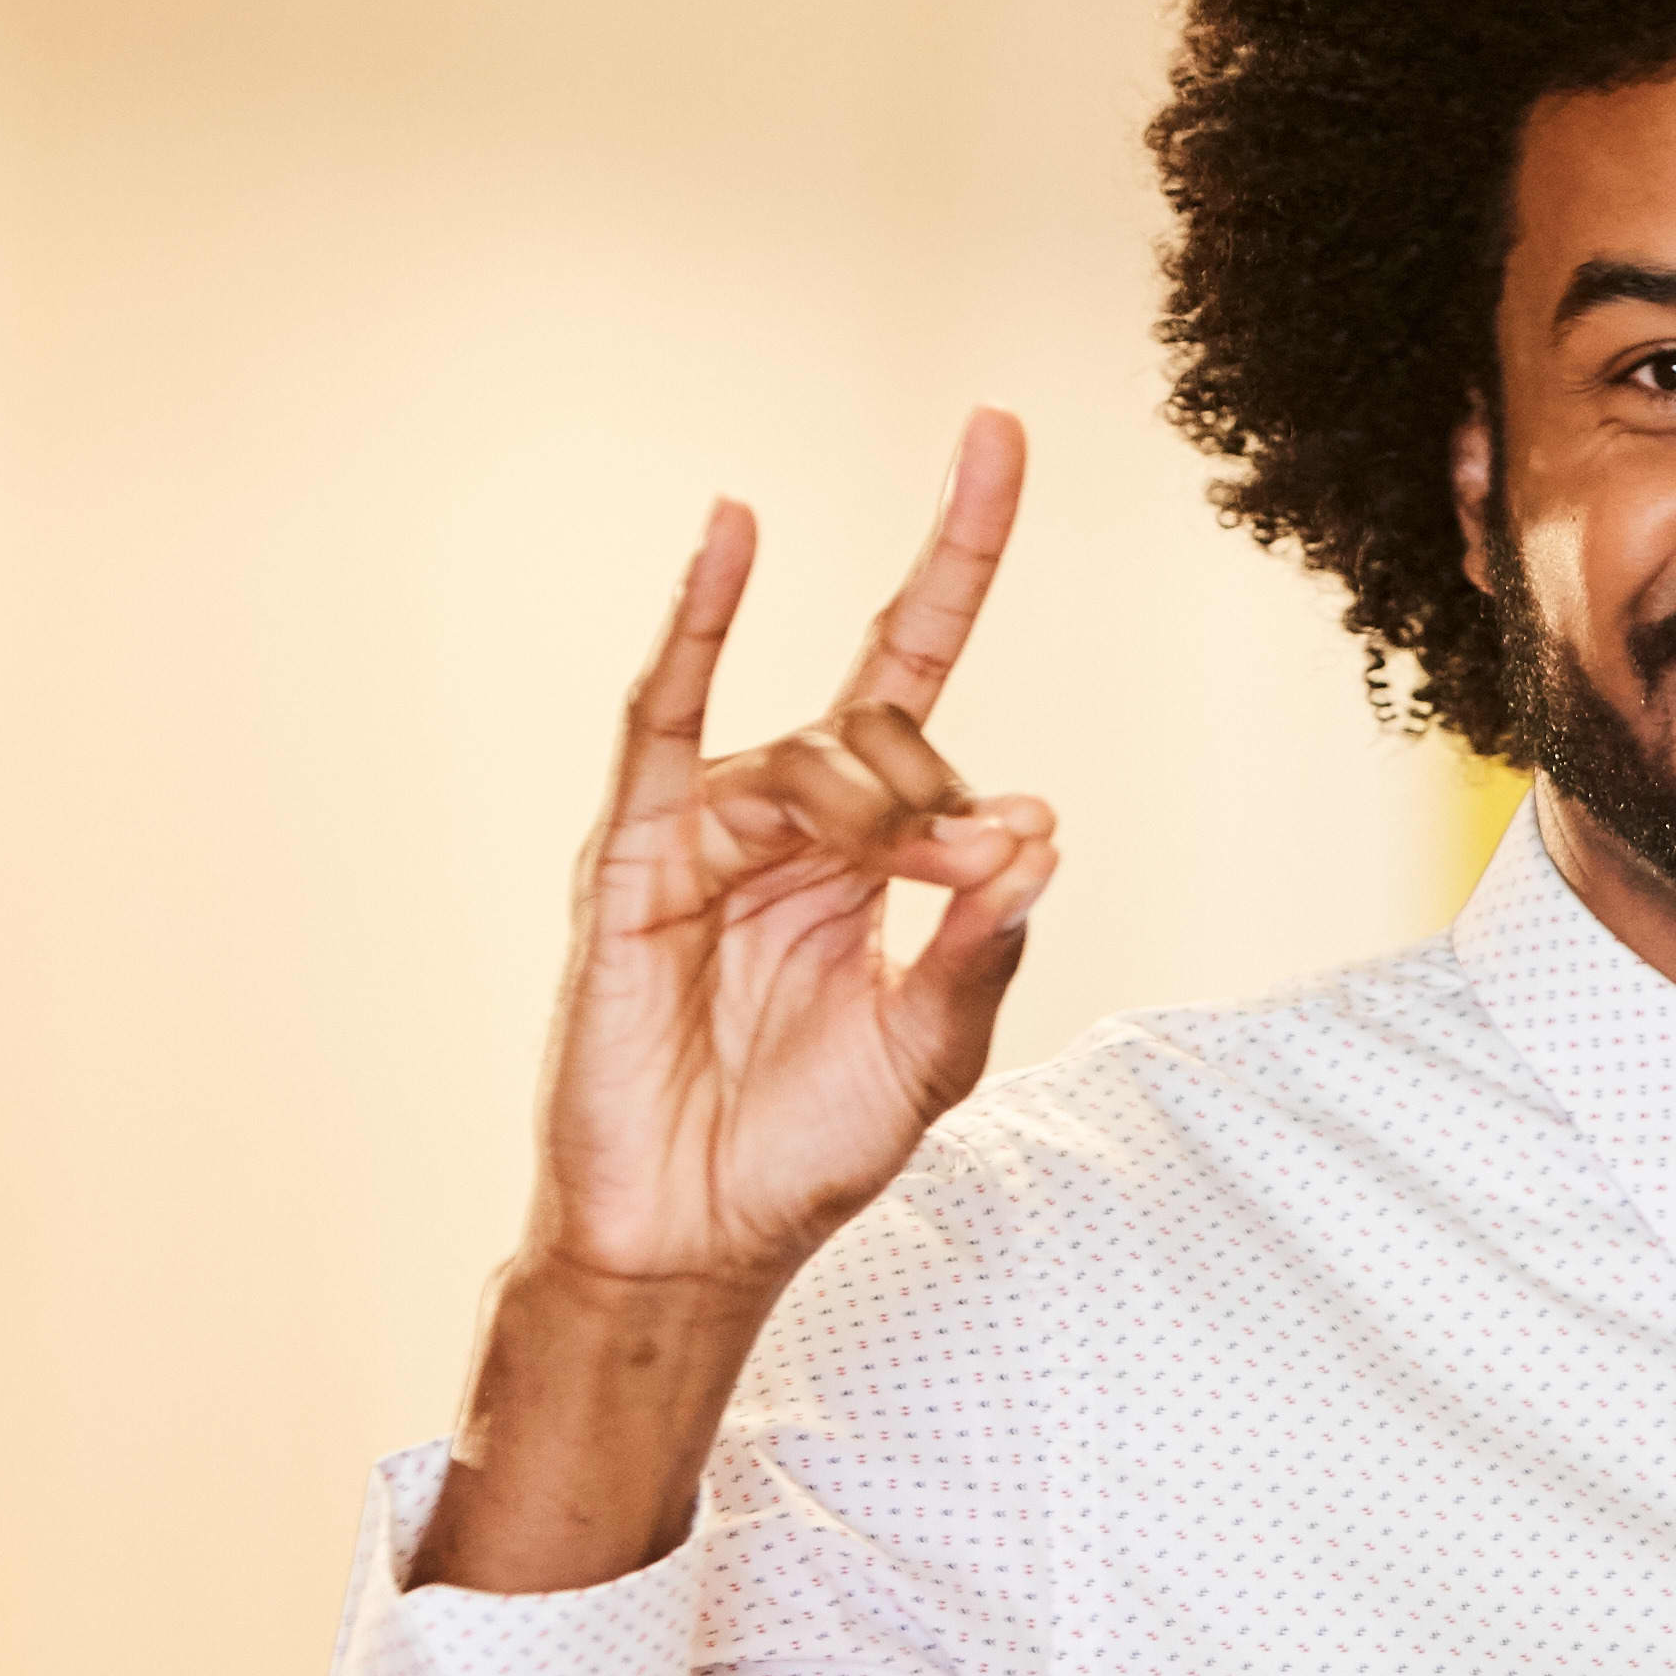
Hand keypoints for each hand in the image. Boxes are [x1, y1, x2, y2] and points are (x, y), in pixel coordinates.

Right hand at [533, 407, 1057, 1290]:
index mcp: (867, 850)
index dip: (956, 553)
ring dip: (871, 815)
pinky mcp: (638, 862)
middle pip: (886, 727)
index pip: (915, 665)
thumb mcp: (933, 1052)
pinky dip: (701, 628)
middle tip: (960, 878)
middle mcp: (789, 822)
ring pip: (813, 758)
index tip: (994, 433)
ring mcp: (709, 835)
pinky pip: (667, 725)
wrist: (697, 1242)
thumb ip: (982, 944)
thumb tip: (1037, 824)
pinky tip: (734, 533)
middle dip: (937, 798)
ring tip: (883, 887)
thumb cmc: (806, 1153)